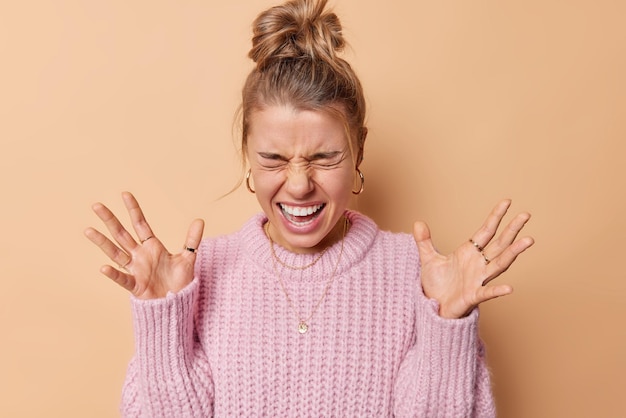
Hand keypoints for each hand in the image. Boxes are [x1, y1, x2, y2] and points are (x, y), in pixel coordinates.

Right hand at [84, 192, 204, 298]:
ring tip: (88, 230)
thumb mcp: (188, 258)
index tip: (125, 193)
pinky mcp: (136, 286)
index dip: (133, 210)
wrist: (176, 304)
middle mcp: (140, 255)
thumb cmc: (179, 282)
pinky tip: (104, 267)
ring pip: (115, 253)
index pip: (140, 224)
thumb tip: (200, 220)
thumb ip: (192, 240)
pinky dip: (114, 273)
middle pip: (121, 234)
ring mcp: (135, 270)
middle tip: (96, 205)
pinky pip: (123, 278)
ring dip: (102, 242)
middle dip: (110, 220)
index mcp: (152, 246)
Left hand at [413, 199, 533, 318]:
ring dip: (513, 253)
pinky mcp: (472, 296)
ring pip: (499, 264)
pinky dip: (497, 291)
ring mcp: (478, 280)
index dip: (496, 217)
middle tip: (526, 215)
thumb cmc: (437, 284)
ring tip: (528, 240)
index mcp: (469, 252)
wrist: (434, 307)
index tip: (507, 202)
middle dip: (512, 230)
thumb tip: (417, 222)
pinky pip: (486, 293)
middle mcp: (478, 264)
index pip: (486, 231)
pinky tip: (509, 289)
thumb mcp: (428, 259)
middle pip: (499, 244)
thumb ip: (424, 241)